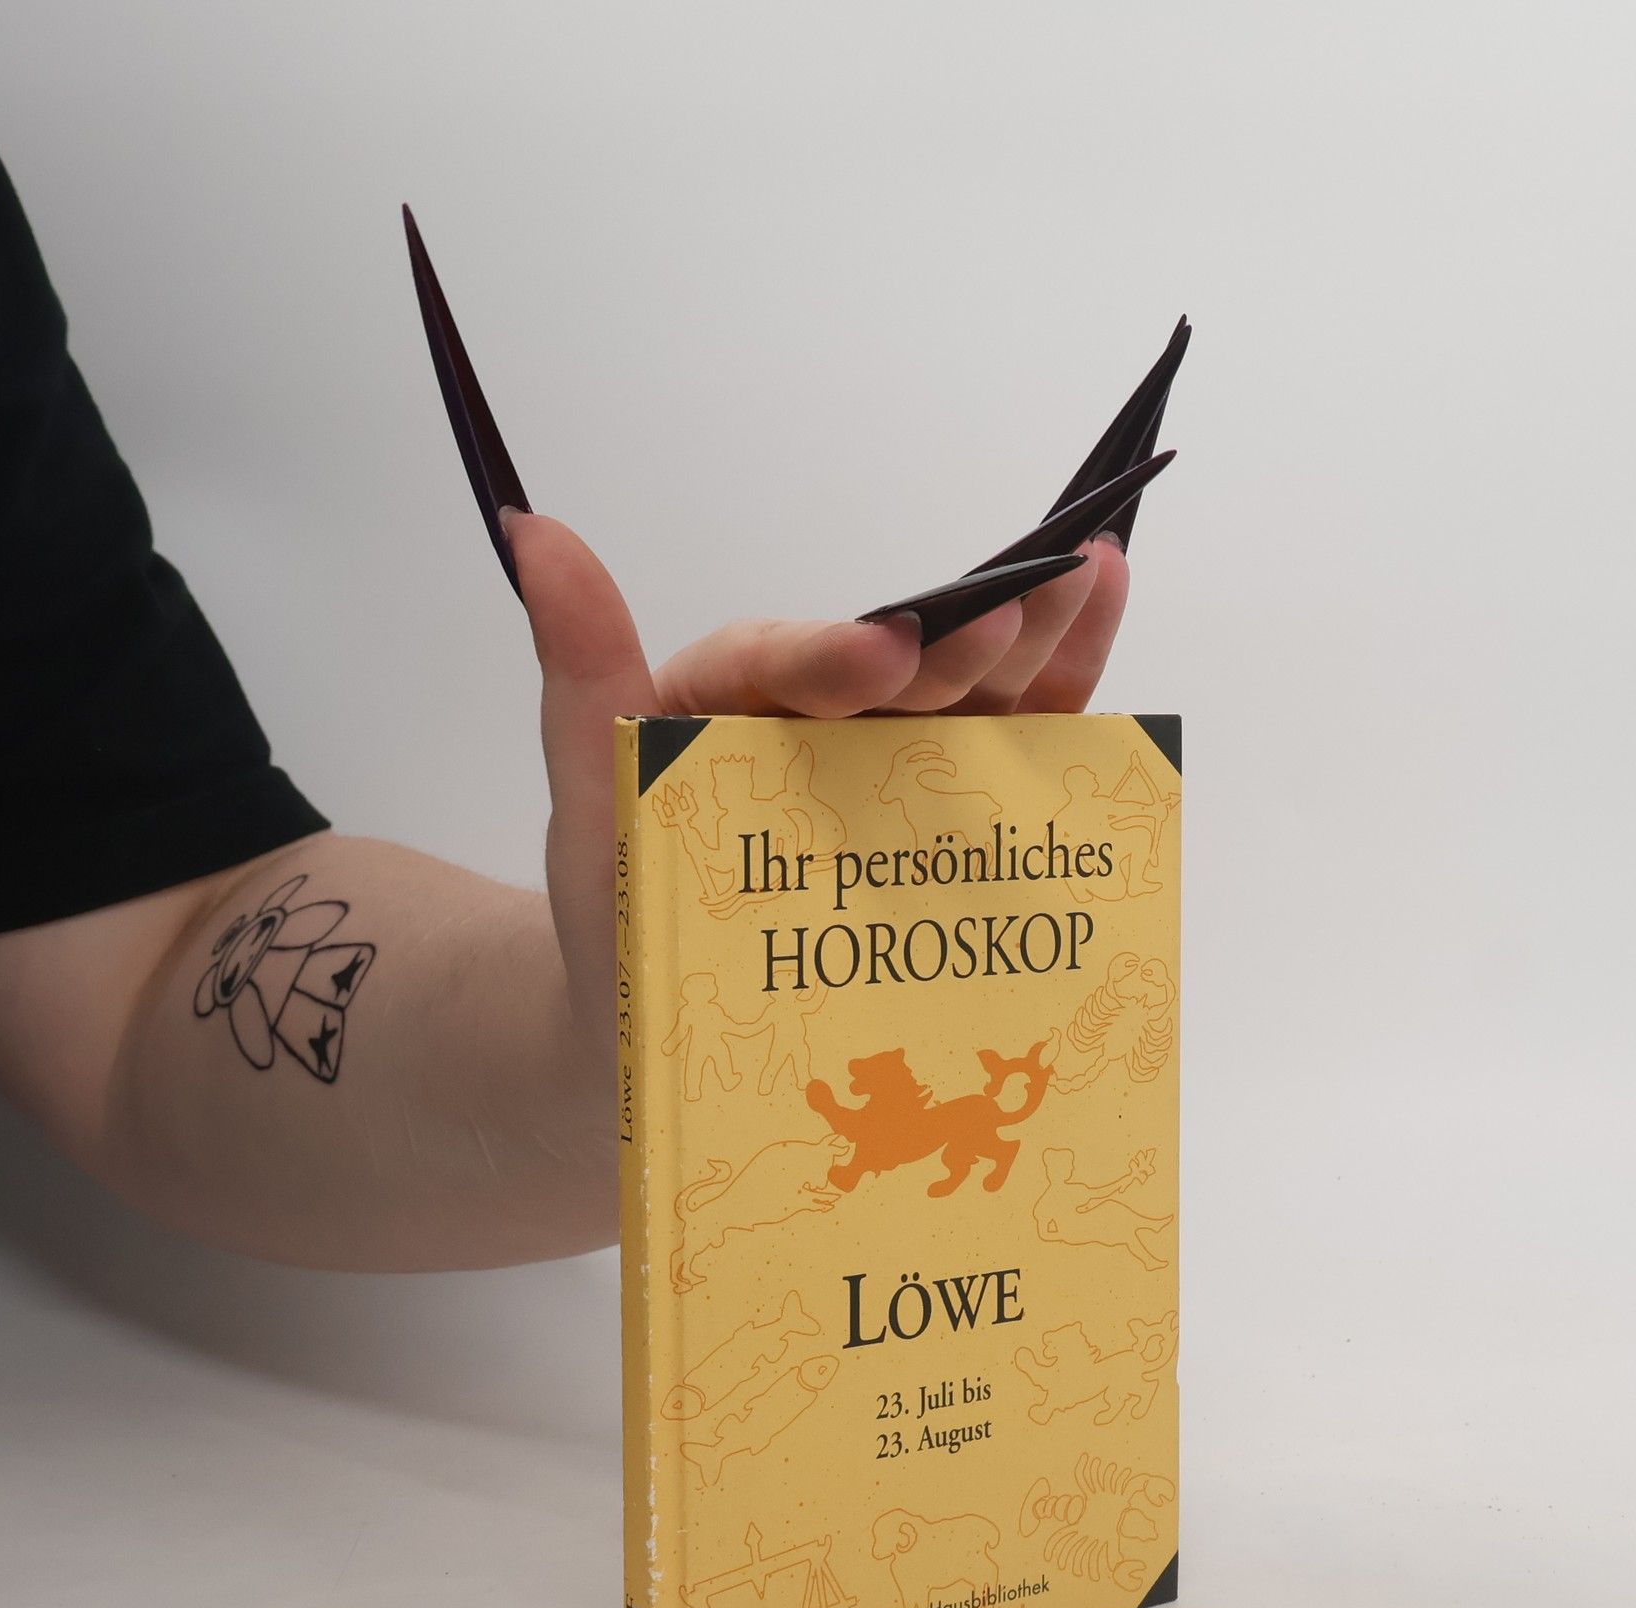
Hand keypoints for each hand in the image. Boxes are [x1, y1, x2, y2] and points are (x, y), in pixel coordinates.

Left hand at [506, 509, 1131, 1047]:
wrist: (666, 1046)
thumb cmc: (621, 929)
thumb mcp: (591, 810)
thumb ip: (581, 679)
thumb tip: (535, 534)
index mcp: (729, 705)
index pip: (774, 661)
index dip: (826, 653)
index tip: (878, 655)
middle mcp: (819, 719)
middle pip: (892, 661)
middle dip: (950, 641)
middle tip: (1002, 617)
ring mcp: (892, 759)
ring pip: (966, 686)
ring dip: (1028, 633)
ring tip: (1080, 573)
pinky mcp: (950, 803)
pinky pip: (1011, 735)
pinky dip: (1063, 676)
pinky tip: (1100, 596)